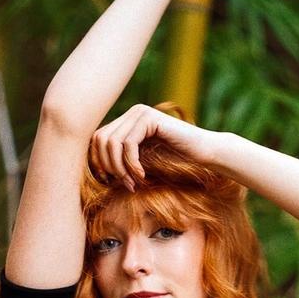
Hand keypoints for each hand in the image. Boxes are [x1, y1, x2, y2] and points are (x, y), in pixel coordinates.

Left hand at [89, 104, 216, 190]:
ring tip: (134, 183)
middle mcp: (131, 113)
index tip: (113, 183)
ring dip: (121, 168)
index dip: (100, 163)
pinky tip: (143, 175)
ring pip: (112, 143)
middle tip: (126, 185)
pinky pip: (128, 144)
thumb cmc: (175, 161)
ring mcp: (140, 113)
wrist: (202, 153)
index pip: (97, 140)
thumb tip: (96, 172)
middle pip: (100, 140)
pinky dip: (132, 164)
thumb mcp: (142, 161)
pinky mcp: (149, 119)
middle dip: (109, 167)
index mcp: (126, 121)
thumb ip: (122, 160)